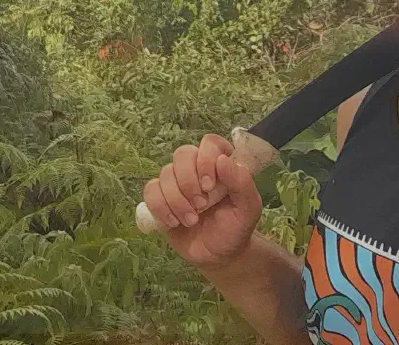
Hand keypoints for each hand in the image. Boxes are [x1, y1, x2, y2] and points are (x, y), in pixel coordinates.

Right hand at [142, 133, 262, 267]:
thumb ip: (242, 183)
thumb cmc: (236, 228)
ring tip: (191, 221)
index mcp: (221, 164)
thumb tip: (223, 159)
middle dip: (188, 182)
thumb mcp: (248, 208)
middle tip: (201, 206)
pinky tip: (174, 222)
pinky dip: (160, 207)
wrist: (218, 255)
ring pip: (165, 173)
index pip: (210, 143)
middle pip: (182, 154)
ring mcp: (177, 182)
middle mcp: (197, 168)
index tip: (209, 186)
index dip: (206, 159)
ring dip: (177, 200)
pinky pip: (150, 190)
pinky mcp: (161, 197)